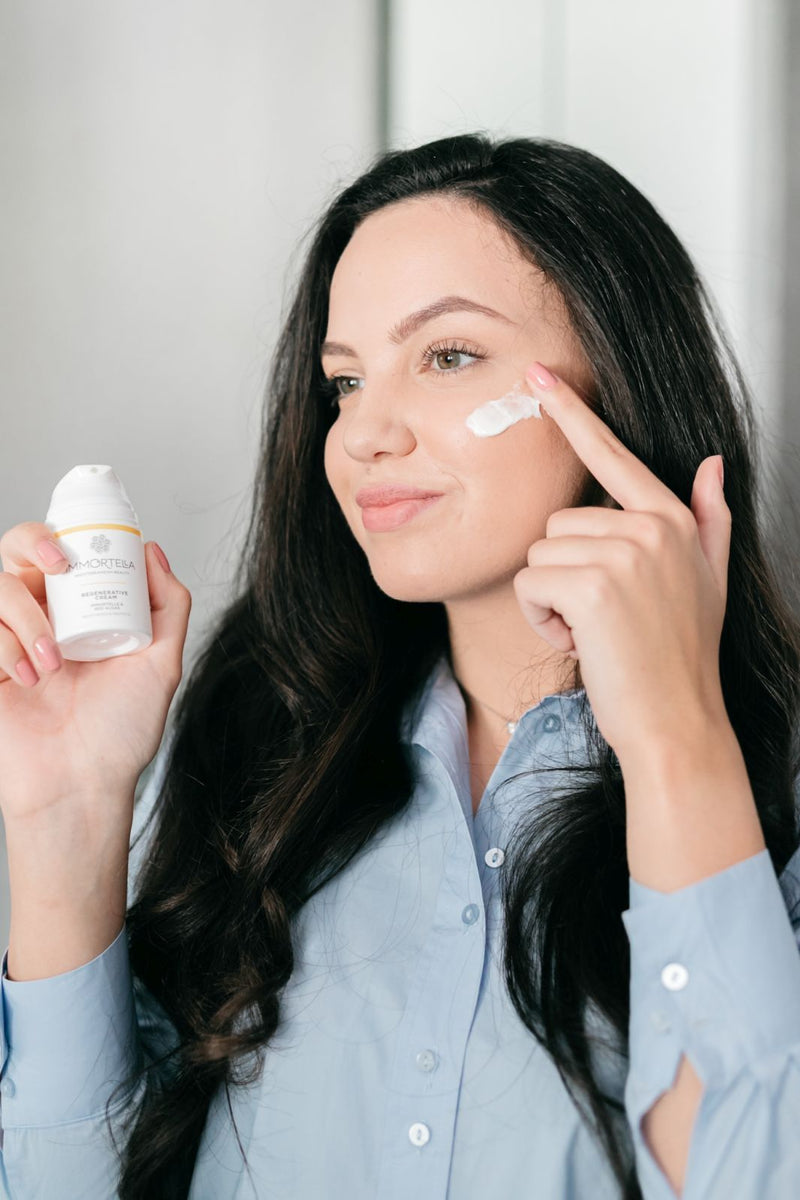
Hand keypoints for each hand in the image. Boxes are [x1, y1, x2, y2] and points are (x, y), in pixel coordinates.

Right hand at [0, 521, 190, 822]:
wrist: (81, 786)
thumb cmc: (120, 734)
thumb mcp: (160, 665)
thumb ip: (168, 606)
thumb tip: (154, 551)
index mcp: (79, 612)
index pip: (57, 550)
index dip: (57, 535)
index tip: (73, 552)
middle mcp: (39, 620)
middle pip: (13, 553)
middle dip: (29, 546)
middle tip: (56, 571)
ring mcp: (6, 643)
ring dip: (25, 619)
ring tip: (52, 663)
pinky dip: (4, 651)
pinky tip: (27, 682)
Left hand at [513, 362, 730, 763]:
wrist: (676, 720)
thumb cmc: (681, 656)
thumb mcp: (708, 580)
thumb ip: (709, 517)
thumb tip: (713, 462)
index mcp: (671, 519)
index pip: (612, 455)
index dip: (572, 414)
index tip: (538, 377)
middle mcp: (651, 526)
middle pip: (557, 523)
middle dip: (563, 574)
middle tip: (600, 617)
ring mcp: (625, 552)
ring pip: (539, 553)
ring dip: (551, 599)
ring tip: (593, 630)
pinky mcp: (594, 583)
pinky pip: (531, 582)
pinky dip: (541, 618)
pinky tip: (578, 641)